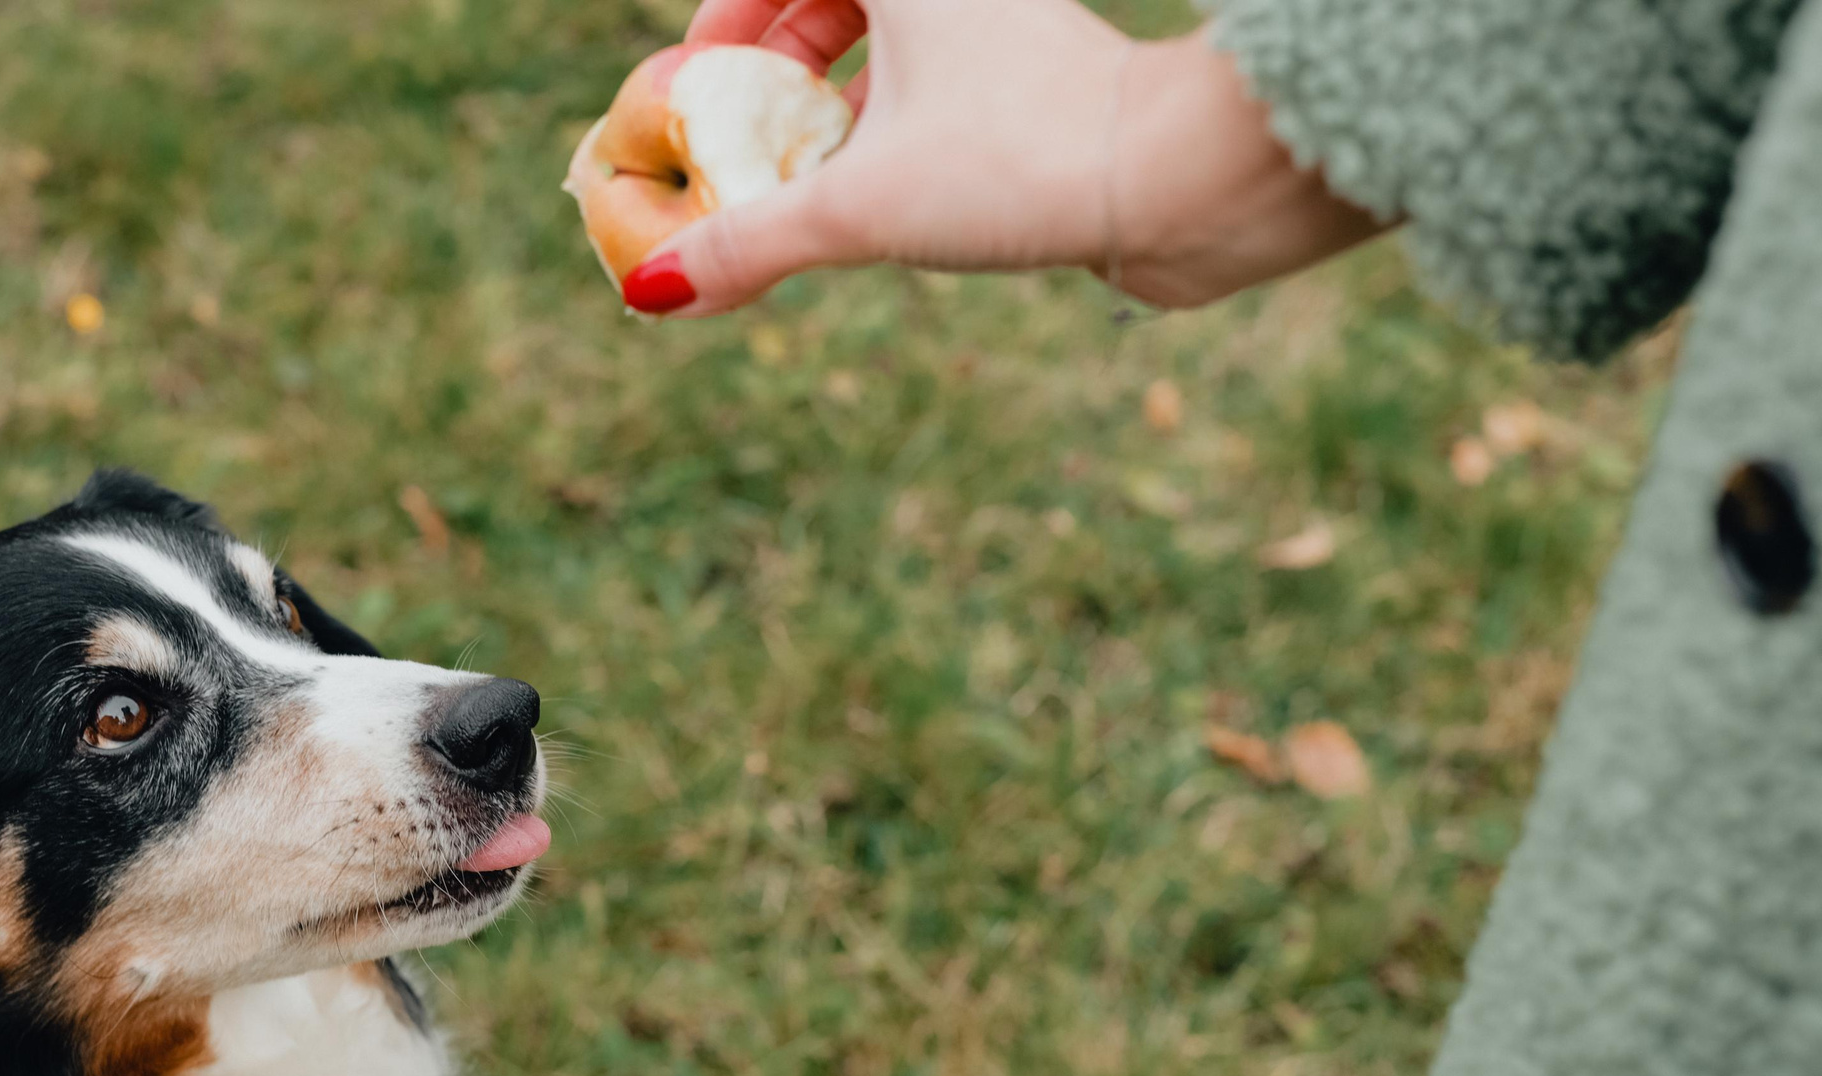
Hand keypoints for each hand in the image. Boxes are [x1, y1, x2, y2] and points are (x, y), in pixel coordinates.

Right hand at [628, 0, 1391, 317]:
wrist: (1180, 182)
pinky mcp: (1038, 93)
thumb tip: (652, 291)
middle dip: (771, 67)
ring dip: (830, 111)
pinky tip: (869, 207)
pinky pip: (934, 99)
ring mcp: (1002, 37)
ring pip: (888, 53)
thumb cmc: (1026, 158)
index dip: (727, 16)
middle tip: (736, 133)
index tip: (695, 78)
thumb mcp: (861, 206)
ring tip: (791, 182)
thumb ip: (750, 243)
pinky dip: (886, 140)